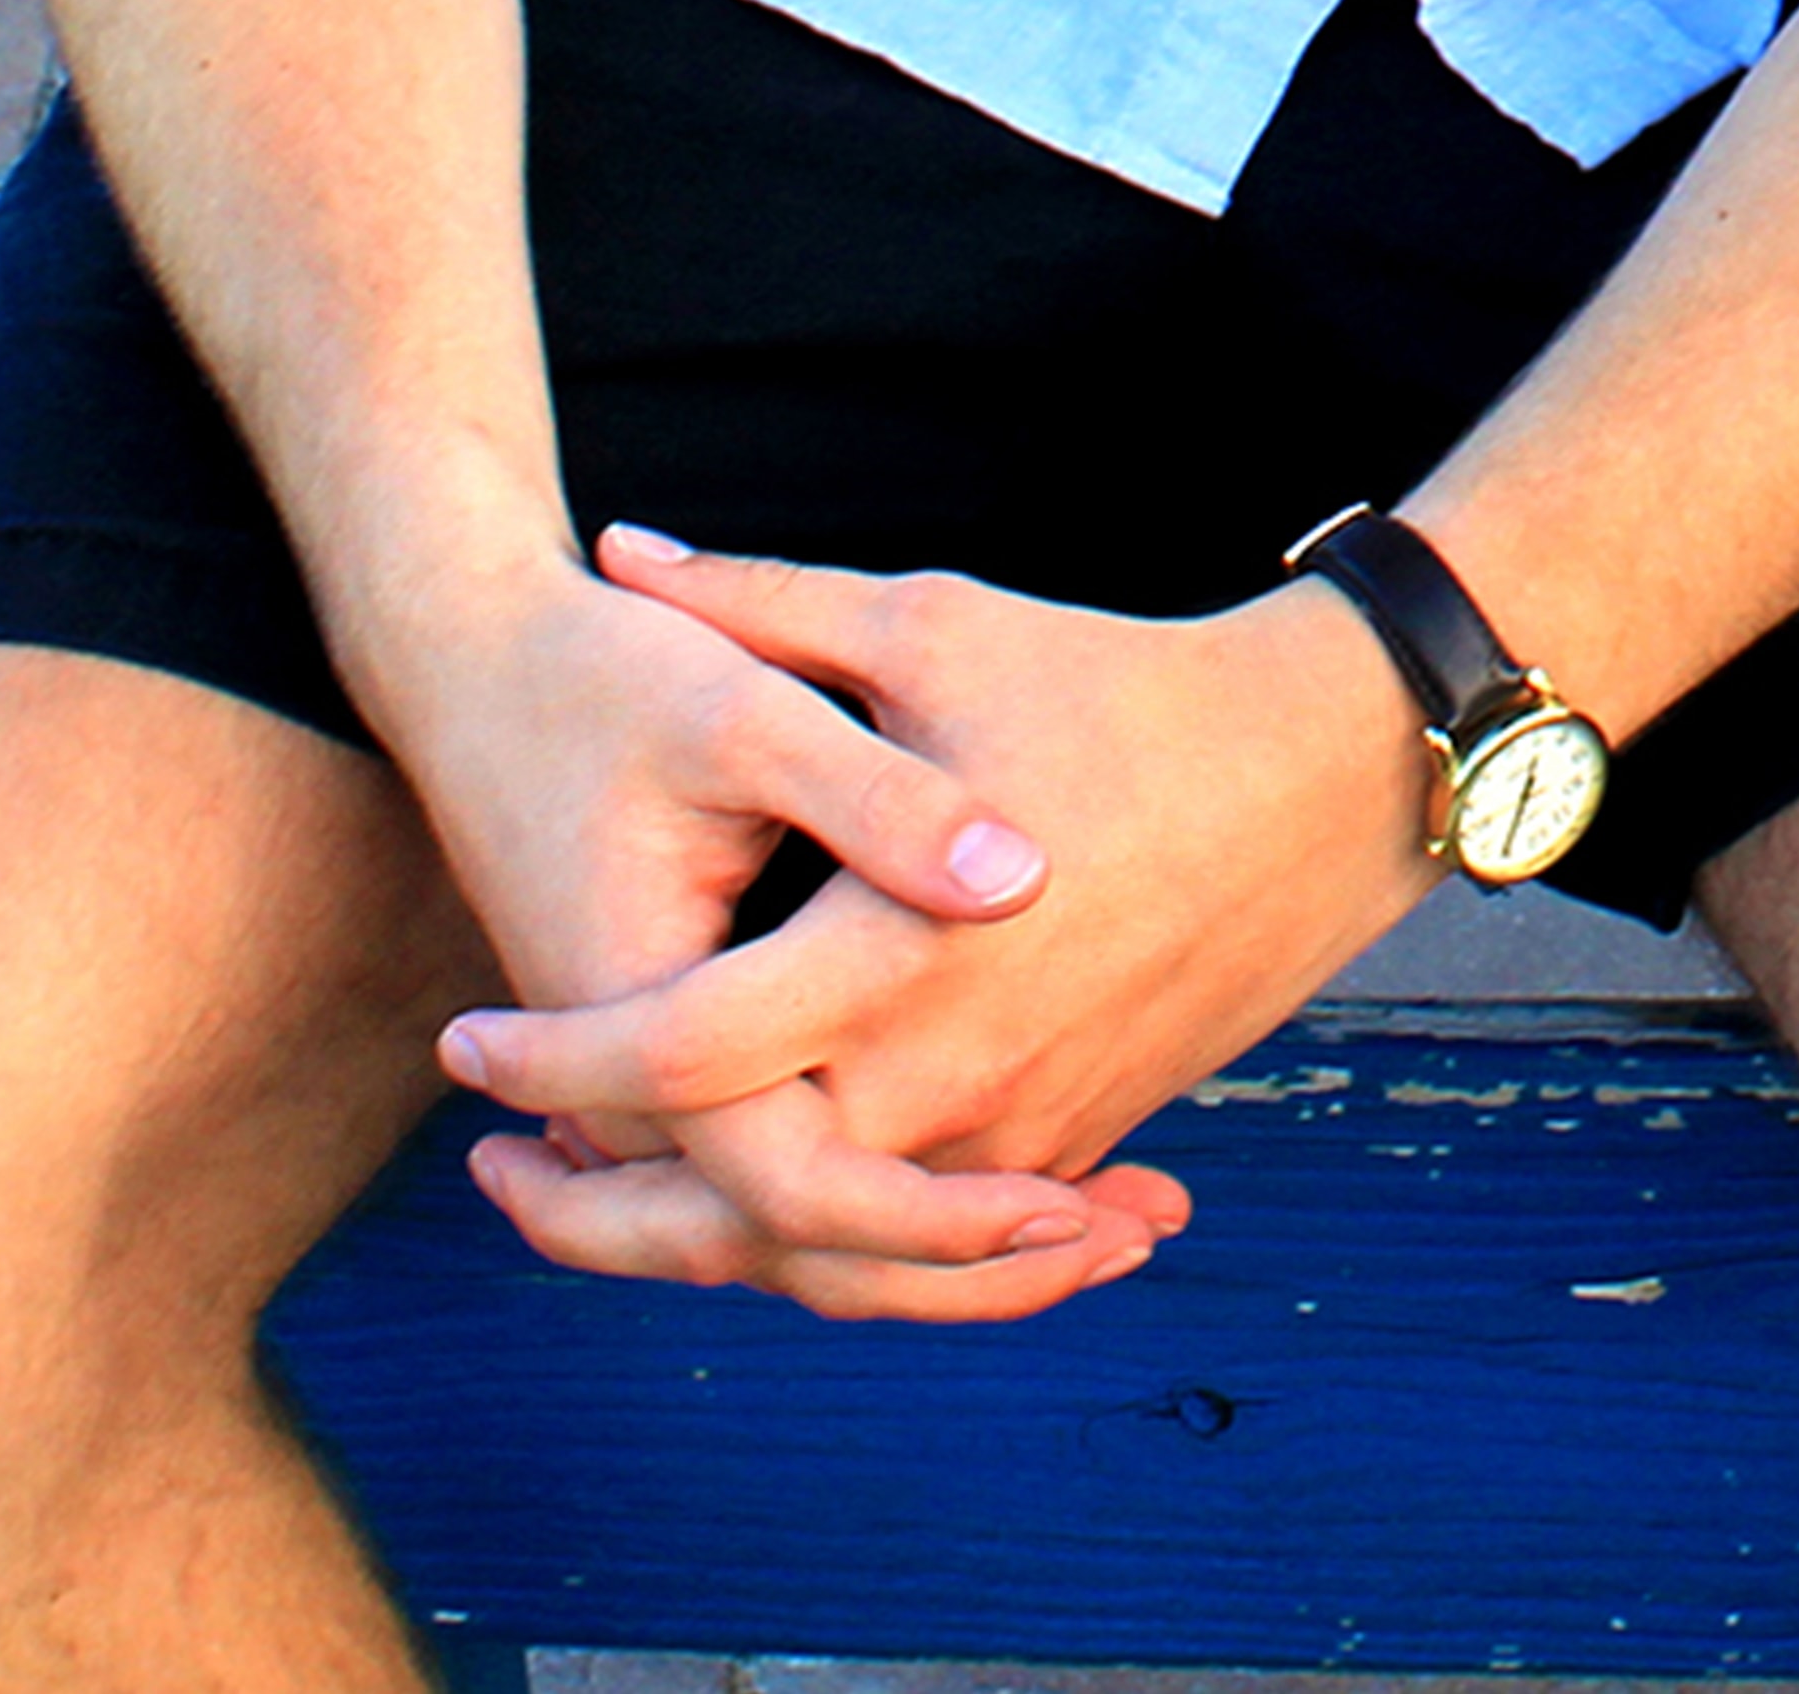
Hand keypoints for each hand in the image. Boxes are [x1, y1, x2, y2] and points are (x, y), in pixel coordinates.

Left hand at [437, 527, 1448, 1318]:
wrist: (1331, 774)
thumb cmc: (1128, 686)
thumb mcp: (936, 628)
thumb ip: (759, 603)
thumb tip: (614, 548)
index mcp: (898, 952)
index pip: (675, 1057)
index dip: (550, 1060)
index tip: (467, 1039)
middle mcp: (954, 1070)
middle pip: (729, 1212)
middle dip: (592, 1212)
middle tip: (498, 1171)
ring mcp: (1023, 1125)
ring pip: (828, 1252)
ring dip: (702, 1244)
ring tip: (605, 1190)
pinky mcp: (1075, 1139)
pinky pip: (923, 1231)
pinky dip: (826, 1233)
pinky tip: (753, 1177)